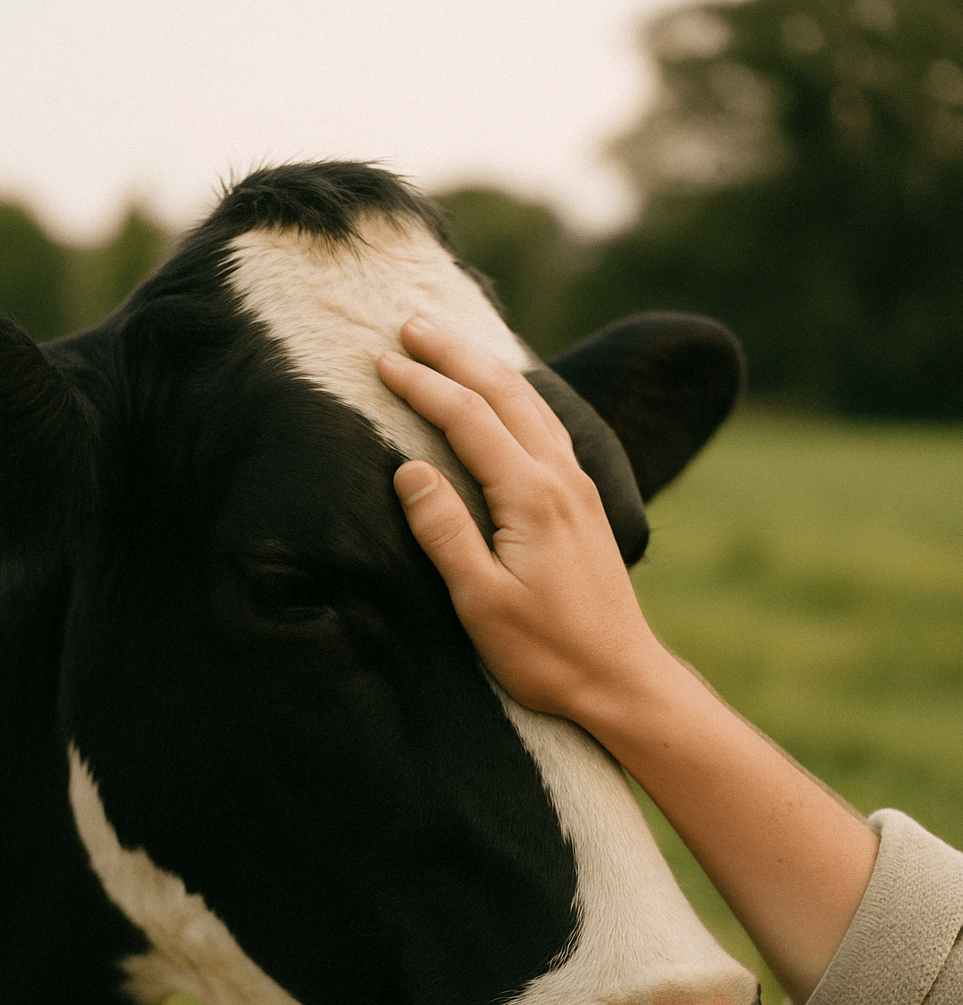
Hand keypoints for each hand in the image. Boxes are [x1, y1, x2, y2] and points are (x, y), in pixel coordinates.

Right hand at [377, 317, 661, 723]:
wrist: (621, 680)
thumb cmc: (546, 653)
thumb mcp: (481, 602)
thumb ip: (444, 531)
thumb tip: (407, 470)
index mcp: (530, 497)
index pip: (466, 419)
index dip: (422, 386)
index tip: (382, 361)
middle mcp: (561, 479)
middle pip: (504, 394)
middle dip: (454, 355)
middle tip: (410, 324)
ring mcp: (579, 488)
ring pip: (532, 404)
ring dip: (487, 369)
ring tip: (451, 346)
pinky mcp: (586, 505)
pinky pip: (549, 428)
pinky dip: (519, 398)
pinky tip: (510, 400)